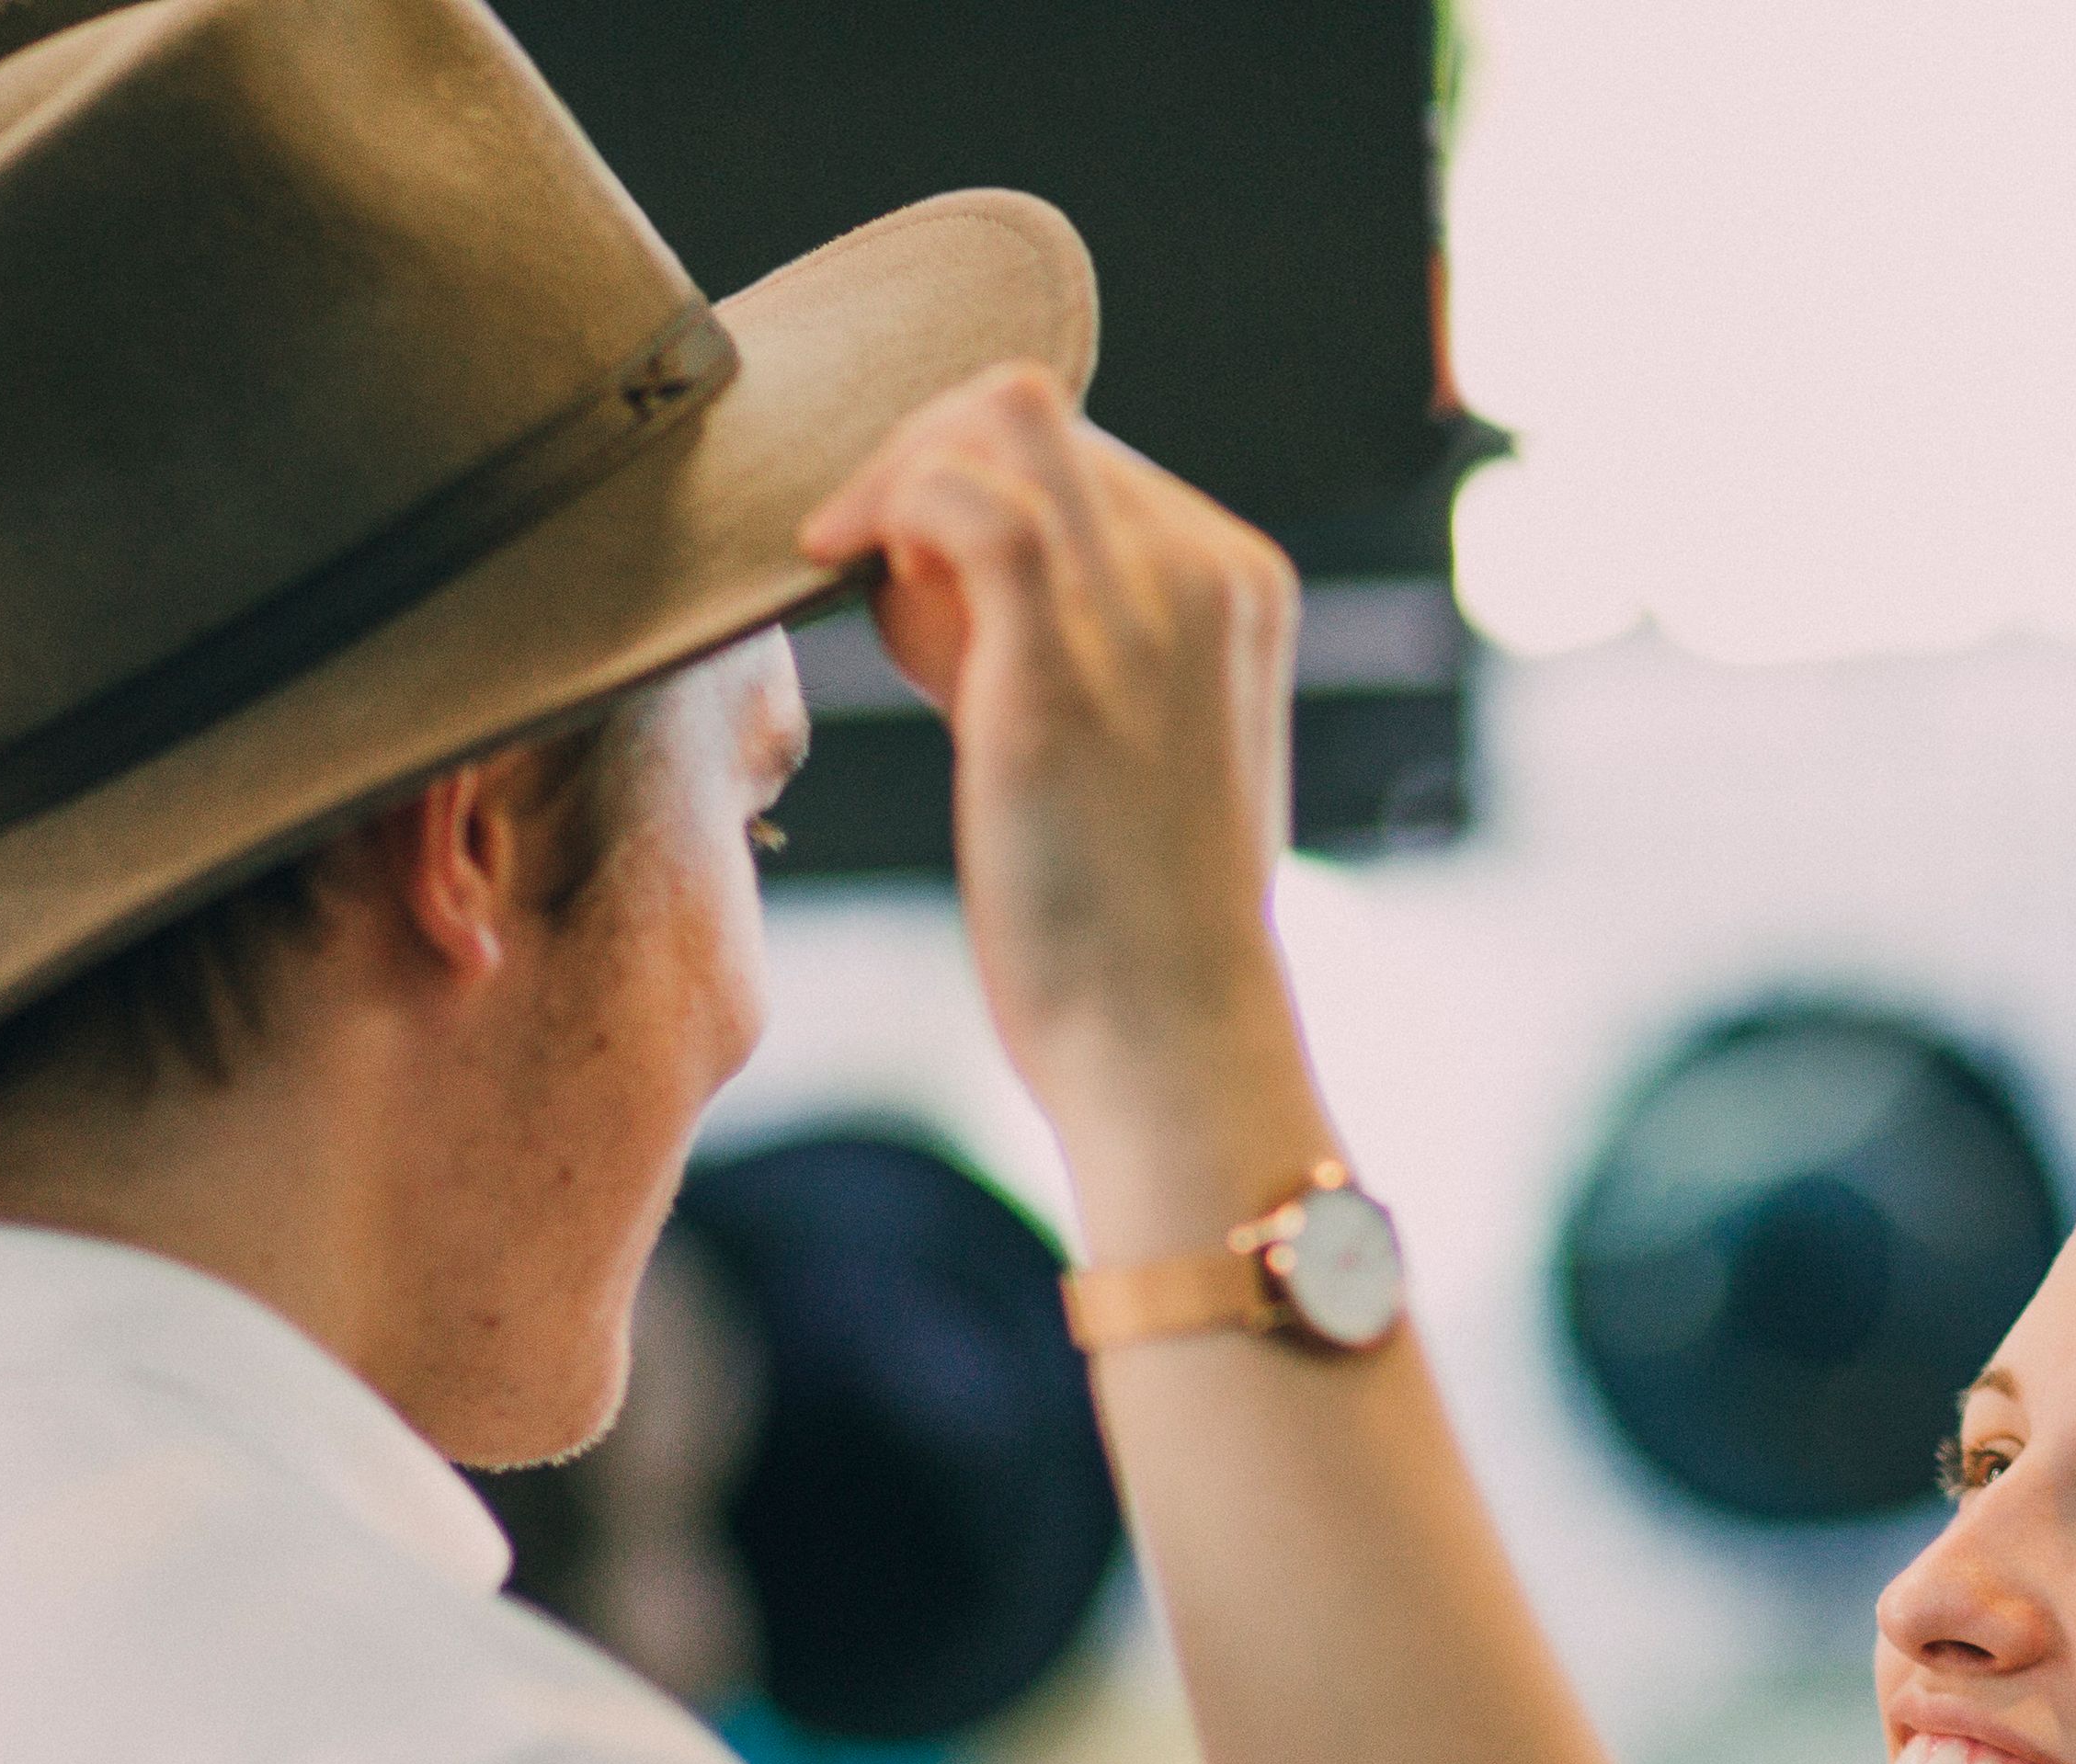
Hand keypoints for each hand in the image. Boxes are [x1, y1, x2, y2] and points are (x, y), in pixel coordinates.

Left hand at [799, 369, 1335, 1243]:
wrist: (1166, 1038)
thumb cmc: (1128, 923)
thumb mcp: (1125, 748)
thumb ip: (1060, 645)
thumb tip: (922, 583)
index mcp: (1240, 583)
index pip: (1082, 454)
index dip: (974, 492)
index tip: (920, 593)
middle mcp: (1207, 571)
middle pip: (1032, 414)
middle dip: (925, 467)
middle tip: (873, 583)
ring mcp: (1142, 608)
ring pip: (997, 420)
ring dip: (898, 476)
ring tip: (856, 574)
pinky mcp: (1057, 663)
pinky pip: (960, 499)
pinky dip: (884, 505)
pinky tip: (836, 563)